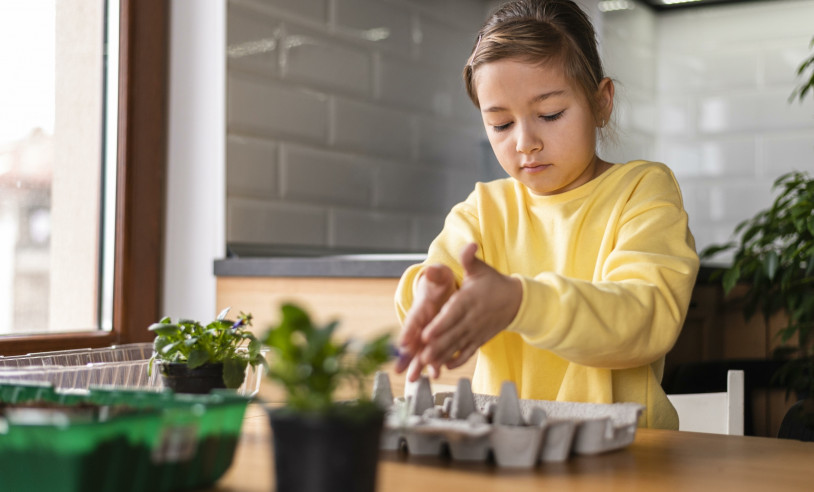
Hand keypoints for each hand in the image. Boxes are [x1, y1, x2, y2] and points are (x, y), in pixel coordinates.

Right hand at [394, 262, 456, 376]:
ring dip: (417, 365)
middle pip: (412, 342)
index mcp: (420, 308)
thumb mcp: (439, 275)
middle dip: (406, 357)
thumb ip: (435, 274)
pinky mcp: (436, 338)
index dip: (408, 332)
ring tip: (413, 379)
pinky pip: (435, 353)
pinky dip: (434, 364)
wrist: (443, 287)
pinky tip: (435, 374)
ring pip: (420, 351)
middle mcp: (421, 323)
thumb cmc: (439, 282)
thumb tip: (430, 270)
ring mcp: (427, 333)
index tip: (403, 343)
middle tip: (400, 370)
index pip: (412, 321)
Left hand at [415, 243, 520, 379]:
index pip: (452, 314)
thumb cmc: (493, 283)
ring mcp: (476, 331)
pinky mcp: (480, 340)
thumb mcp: (481, 269)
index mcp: (468, 300)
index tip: (425, 334)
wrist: (516, 301)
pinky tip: (446, 367)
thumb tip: (469, 245)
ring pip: (457, 346)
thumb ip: (470, 258)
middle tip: (421, 357)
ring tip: (429, 365)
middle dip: (436, 346)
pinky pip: (468, 353)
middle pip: (452, 334)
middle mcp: (471, 318)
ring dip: (443, 356)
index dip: (439, 325)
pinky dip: (458, 361)